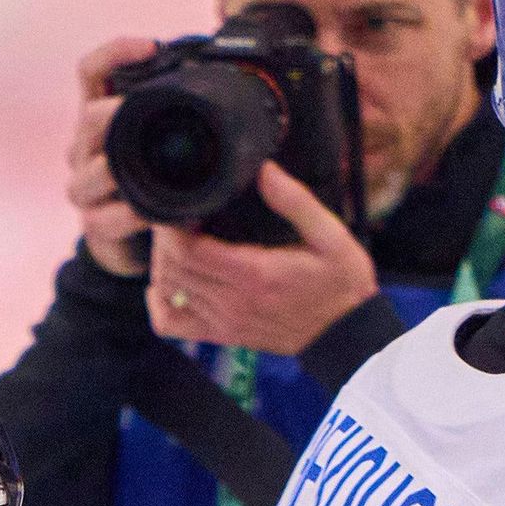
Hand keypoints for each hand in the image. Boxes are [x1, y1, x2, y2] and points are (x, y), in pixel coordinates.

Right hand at [66, 35, 158, 277]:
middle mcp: (85, 146)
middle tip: (142, 111)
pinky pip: (103, 218)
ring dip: (115, 168)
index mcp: (101, 116)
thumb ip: (176, 111)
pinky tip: (147, 213)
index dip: (115, 53)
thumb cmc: (153, 179)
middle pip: (88, 117)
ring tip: (141, 166)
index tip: (152, 46)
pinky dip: (127, 215)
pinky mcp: (94, 224)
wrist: (132, 239)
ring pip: (89, 171)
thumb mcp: (164, 140)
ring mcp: (85, 185)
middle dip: (114, 113)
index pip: (92, 71)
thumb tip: (222, 77)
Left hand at [144, 164, 381, 354]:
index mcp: (254, 274)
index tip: (183, 203)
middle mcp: (233, 302)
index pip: (188, 250)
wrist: (346, 334)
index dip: (173, 225)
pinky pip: (170, 324)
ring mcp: (224, 322)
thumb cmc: (341, 282)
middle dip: (165, 238)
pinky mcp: (222, 335)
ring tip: (177, 240)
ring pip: (167, 290)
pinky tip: (168, 283)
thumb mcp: (331, 236)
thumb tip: (264, 170)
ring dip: (162, 262)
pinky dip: (158, 303)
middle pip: (172, 267)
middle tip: (177, 216)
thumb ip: (296, 202)